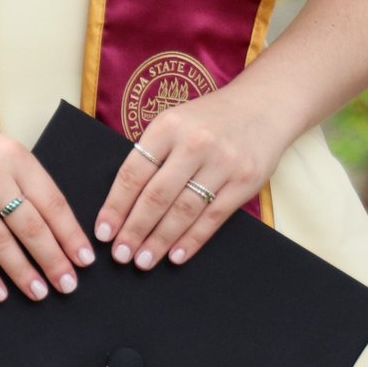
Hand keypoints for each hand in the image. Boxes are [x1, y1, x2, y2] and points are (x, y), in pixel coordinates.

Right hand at [0, 110, 93, 304]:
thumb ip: (24, 182)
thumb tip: (56, 229)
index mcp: (15, 156)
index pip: (52, 201)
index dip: (71, 234)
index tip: (85, 259)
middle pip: (31, 225)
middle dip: (53, 259)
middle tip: (69, 285)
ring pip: (1, 242)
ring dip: (23, 272)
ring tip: (40, 293)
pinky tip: (0, 292)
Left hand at [96, 92, 278, 268]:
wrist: (264, 105)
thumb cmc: (210, 119)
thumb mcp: (175, 122)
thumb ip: (152, 154)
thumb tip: (122, 203)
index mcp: (167, 126)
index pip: (134, 173)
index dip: (115, 206)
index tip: (103, 232)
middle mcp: (194, 143)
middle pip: (156, 196)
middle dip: (135, 230)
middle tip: (120, 254)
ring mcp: (222, 162)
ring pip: (183, 210)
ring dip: (160, 240)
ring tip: (144, 261)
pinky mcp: (245, 180)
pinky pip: (213, 217)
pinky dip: (192, 240)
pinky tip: (176, 255)